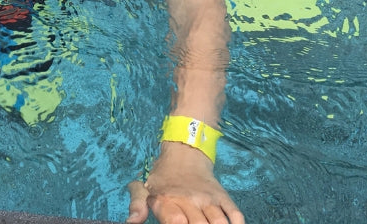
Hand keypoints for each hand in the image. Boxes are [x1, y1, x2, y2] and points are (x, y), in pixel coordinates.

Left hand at [126, 142, 243, 223]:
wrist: (184, 150)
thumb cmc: (161, 177)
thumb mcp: (143, 186)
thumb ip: (137, 205)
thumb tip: (131, 222)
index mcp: (168, 200)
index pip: (175, 221)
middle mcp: (190, 200)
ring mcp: (208, 198)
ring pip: (219, 222)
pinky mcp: (222, 196)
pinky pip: (235, 214)